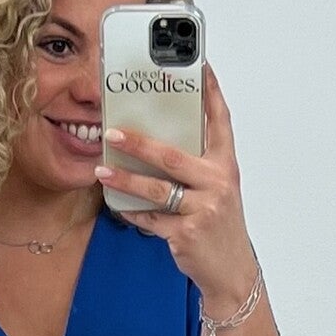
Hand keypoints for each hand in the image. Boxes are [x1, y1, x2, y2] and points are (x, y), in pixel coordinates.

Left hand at [93, 60, 258, 310]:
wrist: (231, 271)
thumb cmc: (220, 226)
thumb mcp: (218, 190)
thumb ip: (196, 165)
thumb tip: (157, 141)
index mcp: (225, 166)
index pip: (219, 121)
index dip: (209, 91)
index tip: (198, 64)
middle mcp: (218, 183)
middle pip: (172, 156)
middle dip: (138, 143)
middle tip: (111, 132)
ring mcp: (203, 209)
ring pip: (157, 189)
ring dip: (125, 179)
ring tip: (103, 171)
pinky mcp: (187, 234)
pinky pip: (151, 219)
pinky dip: (133, 212)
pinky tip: (118, 204)